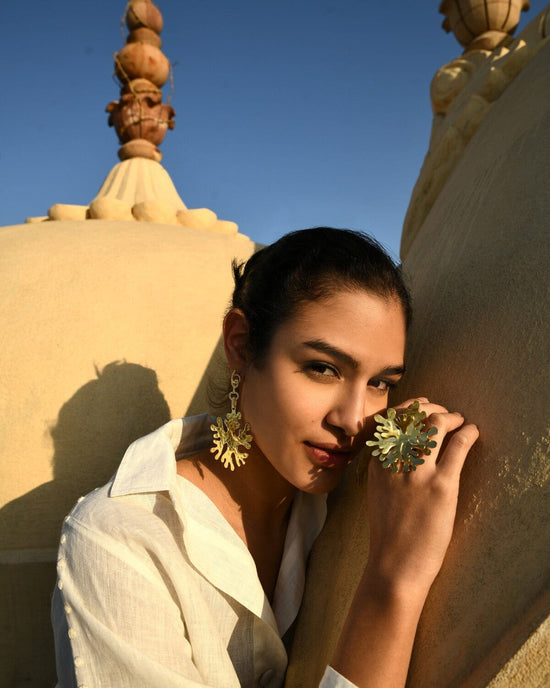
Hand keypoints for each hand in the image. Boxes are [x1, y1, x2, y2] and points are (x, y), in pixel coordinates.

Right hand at [365, 398, 478, 593]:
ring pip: (435, 424)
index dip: (409, 407)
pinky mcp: (442, 485)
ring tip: (461, 423)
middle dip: (432, 408)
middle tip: (446, 415)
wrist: (394, 565)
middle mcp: (395, 461)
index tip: (422, 407)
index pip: (391, 420)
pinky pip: (458, 445)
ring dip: (452, 417)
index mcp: (377, 462)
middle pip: (414, 415)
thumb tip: (402, 450)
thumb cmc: (388, 533)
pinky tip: (473, 433)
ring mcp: (418, 472)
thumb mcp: (378, 492)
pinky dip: (468, 433)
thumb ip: (386, 468)